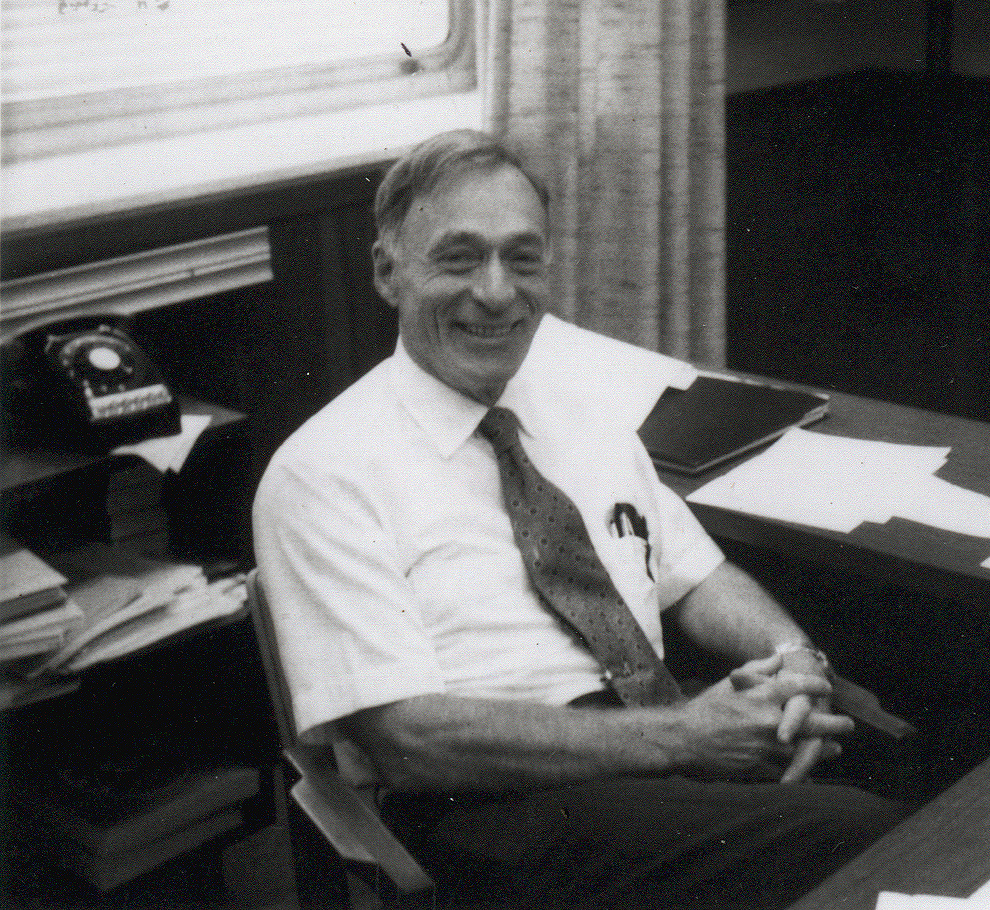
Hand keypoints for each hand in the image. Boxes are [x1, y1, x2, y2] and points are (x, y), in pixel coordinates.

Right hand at [677, 660, 851, 778]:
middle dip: (833, 723)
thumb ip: (759, 669)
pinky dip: (801, 769)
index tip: (826, 687)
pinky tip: (810, 770)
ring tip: (836, 749)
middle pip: (812, 723)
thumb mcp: (731, 683)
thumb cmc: (707, 707)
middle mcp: (769, 721)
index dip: (816, 685)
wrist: (685, 739)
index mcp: (762, 696)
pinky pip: (787, 770)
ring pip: (805, 750)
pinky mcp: (760, 768)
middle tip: (848, 725)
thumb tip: (780, 659)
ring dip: (823, 750)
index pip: (799, 686)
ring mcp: (766, 746)